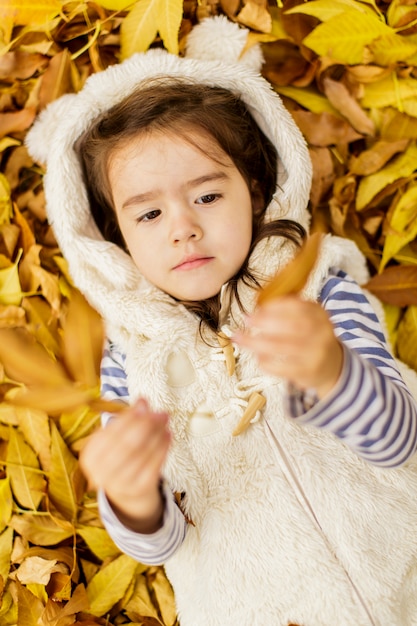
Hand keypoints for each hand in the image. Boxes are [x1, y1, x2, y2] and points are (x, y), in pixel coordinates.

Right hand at [79, 398, 170, 532]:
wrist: (125, 490)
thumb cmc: (119, 456)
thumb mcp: (114, 438)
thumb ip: (127, 420)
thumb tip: (142, 401)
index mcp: (90, 456)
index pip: (111, 433)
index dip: (129, 417)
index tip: (144, 403)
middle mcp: (101, 473)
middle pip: (127, 444)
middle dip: (147, 425)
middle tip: (161, 413)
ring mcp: (120, 484)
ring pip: (143, 453)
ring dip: (157, 434)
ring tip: (165, 422)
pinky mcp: (139, 488)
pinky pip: (155, 465)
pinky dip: (163, 448)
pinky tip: (168, 435)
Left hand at [234, 296, 342, 398]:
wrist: (332, 367)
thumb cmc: (312, 339)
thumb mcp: (310, 318)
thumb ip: (290, 308)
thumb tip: (260, 300)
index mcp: (320, 315)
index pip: (298, 306)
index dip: (275, 306)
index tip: (258, 307)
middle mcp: (321, 333)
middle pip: (291, 325)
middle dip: (264, 321)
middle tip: (247, 319)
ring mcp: (315, 354)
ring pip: (282, 346)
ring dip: (256, 342)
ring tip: (240, 338)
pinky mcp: (306, 372)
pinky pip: (281, 367)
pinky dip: (265, 362)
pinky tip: (257, 356)